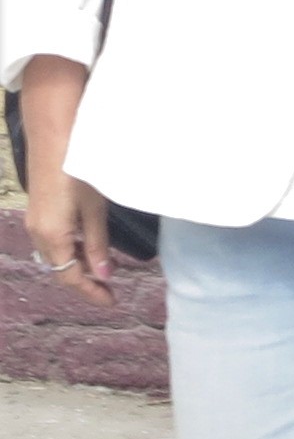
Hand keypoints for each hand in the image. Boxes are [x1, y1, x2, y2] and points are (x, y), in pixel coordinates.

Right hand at [13, 63, 112, 305]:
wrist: (54, 136)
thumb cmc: (80, 170)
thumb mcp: (95, 210)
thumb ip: (98, 244)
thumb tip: (104, 275)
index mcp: (53, 236)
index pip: (70, 277)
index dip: (91, 292)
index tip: (112, 302)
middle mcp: (38, 233)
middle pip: (60, 269)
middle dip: (84, 282)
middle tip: (110, 290)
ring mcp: (35, 221)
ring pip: (55, 255)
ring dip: (76, 266)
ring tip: (103, 272)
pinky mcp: (38, 210)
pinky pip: (52, 241)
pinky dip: (69, 250)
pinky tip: (88, 246)